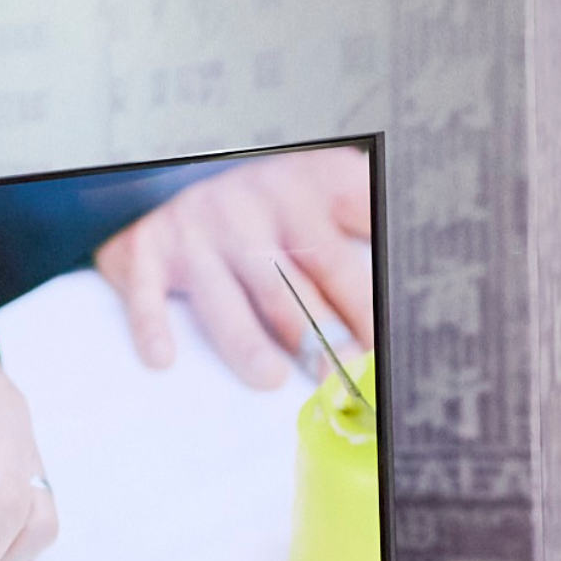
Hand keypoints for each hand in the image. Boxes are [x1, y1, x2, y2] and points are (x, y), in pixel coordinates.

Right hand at [93, 147, 372, 387]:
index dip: (365, 306)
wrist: (176, 178)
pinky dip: (152, 326)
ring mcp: (197, 227)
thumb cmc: (267, 207)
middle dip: (318, 333)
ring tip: (270, 381)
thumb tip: (413, 273)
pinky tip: (164, 359)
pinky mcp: (149, 248)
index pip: (342, 255)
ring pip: (226, 295)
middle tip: (339, 375)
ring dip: (247, 342)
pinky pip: (148, 292)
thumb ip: (368, 224)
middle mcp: (250, 204)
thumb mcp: (324, 192)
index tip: (383, 350)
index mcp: (305, 187)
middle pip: (289, 282)